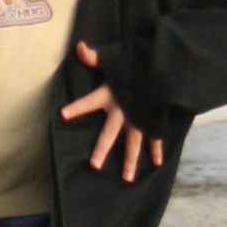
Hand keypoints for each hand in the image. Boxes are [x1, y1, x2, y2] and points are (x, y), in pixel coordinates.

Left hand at [58, 37, 164, 178]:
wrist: (163, 68)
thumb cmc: (136, 63)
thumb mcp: (114, 59)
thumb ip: (95, 57)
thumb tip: (80, 47)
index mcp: (110, 96)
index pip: (89, 102)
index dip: (77, 108)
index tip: (63, 115)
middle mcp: (122, 111)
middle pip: (109, 134)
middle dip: (101, 149)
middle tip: (94, 165)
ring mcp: (138, 119)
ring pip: (133, 144)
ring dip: (131, 161)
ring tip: (127, 178)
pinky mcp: (153, 120)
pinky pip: (154, 138)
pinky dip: (157, 151)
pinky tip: (157, 164)